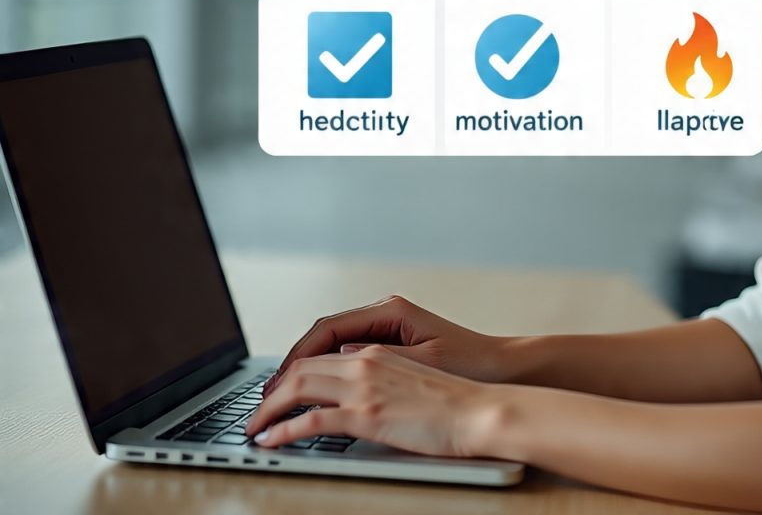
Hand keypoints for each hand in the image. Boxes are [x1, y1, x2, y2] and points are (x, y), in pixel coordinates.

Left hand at [244, 345, 502, 457]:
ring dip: (269, 409)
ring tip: (254, 428)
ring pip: (299, 387)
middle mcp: (366, 360)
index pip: (320, 349)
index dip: (292, 368)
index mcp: (377, 347)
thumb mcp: (413, 368)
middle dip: (271, 389)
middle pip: (301, 365)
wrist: (479, 409)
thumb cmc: (454, 395)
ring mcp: (365, 386)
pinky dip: (284, 430)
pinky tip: (271, 441)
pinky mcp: (367, 415)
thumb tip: (349, 366)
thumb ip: (379, 364)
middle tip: (256, 410)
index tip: (277, 389)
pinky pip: (312, 420)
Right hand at [261, 294, 511, 395]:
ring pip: (332, 345)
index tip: (277, 380)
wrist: (504, 370)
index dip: (297, 355)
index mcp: (390, 311)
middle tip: (268, 394)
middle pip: (324, 335)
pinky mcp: (393, 347)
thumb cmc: (471, 364)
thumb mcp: (422, 362)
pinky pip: (348, 356)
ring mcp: (388, 330)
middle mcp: (385, 314)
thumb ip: (380, 360)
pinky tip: (314, 393)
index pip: (328, 328)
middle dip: (293, 363)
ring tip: (282, 396)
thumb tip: (340, 357)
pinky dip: (327, 372)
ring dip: (307, 369)